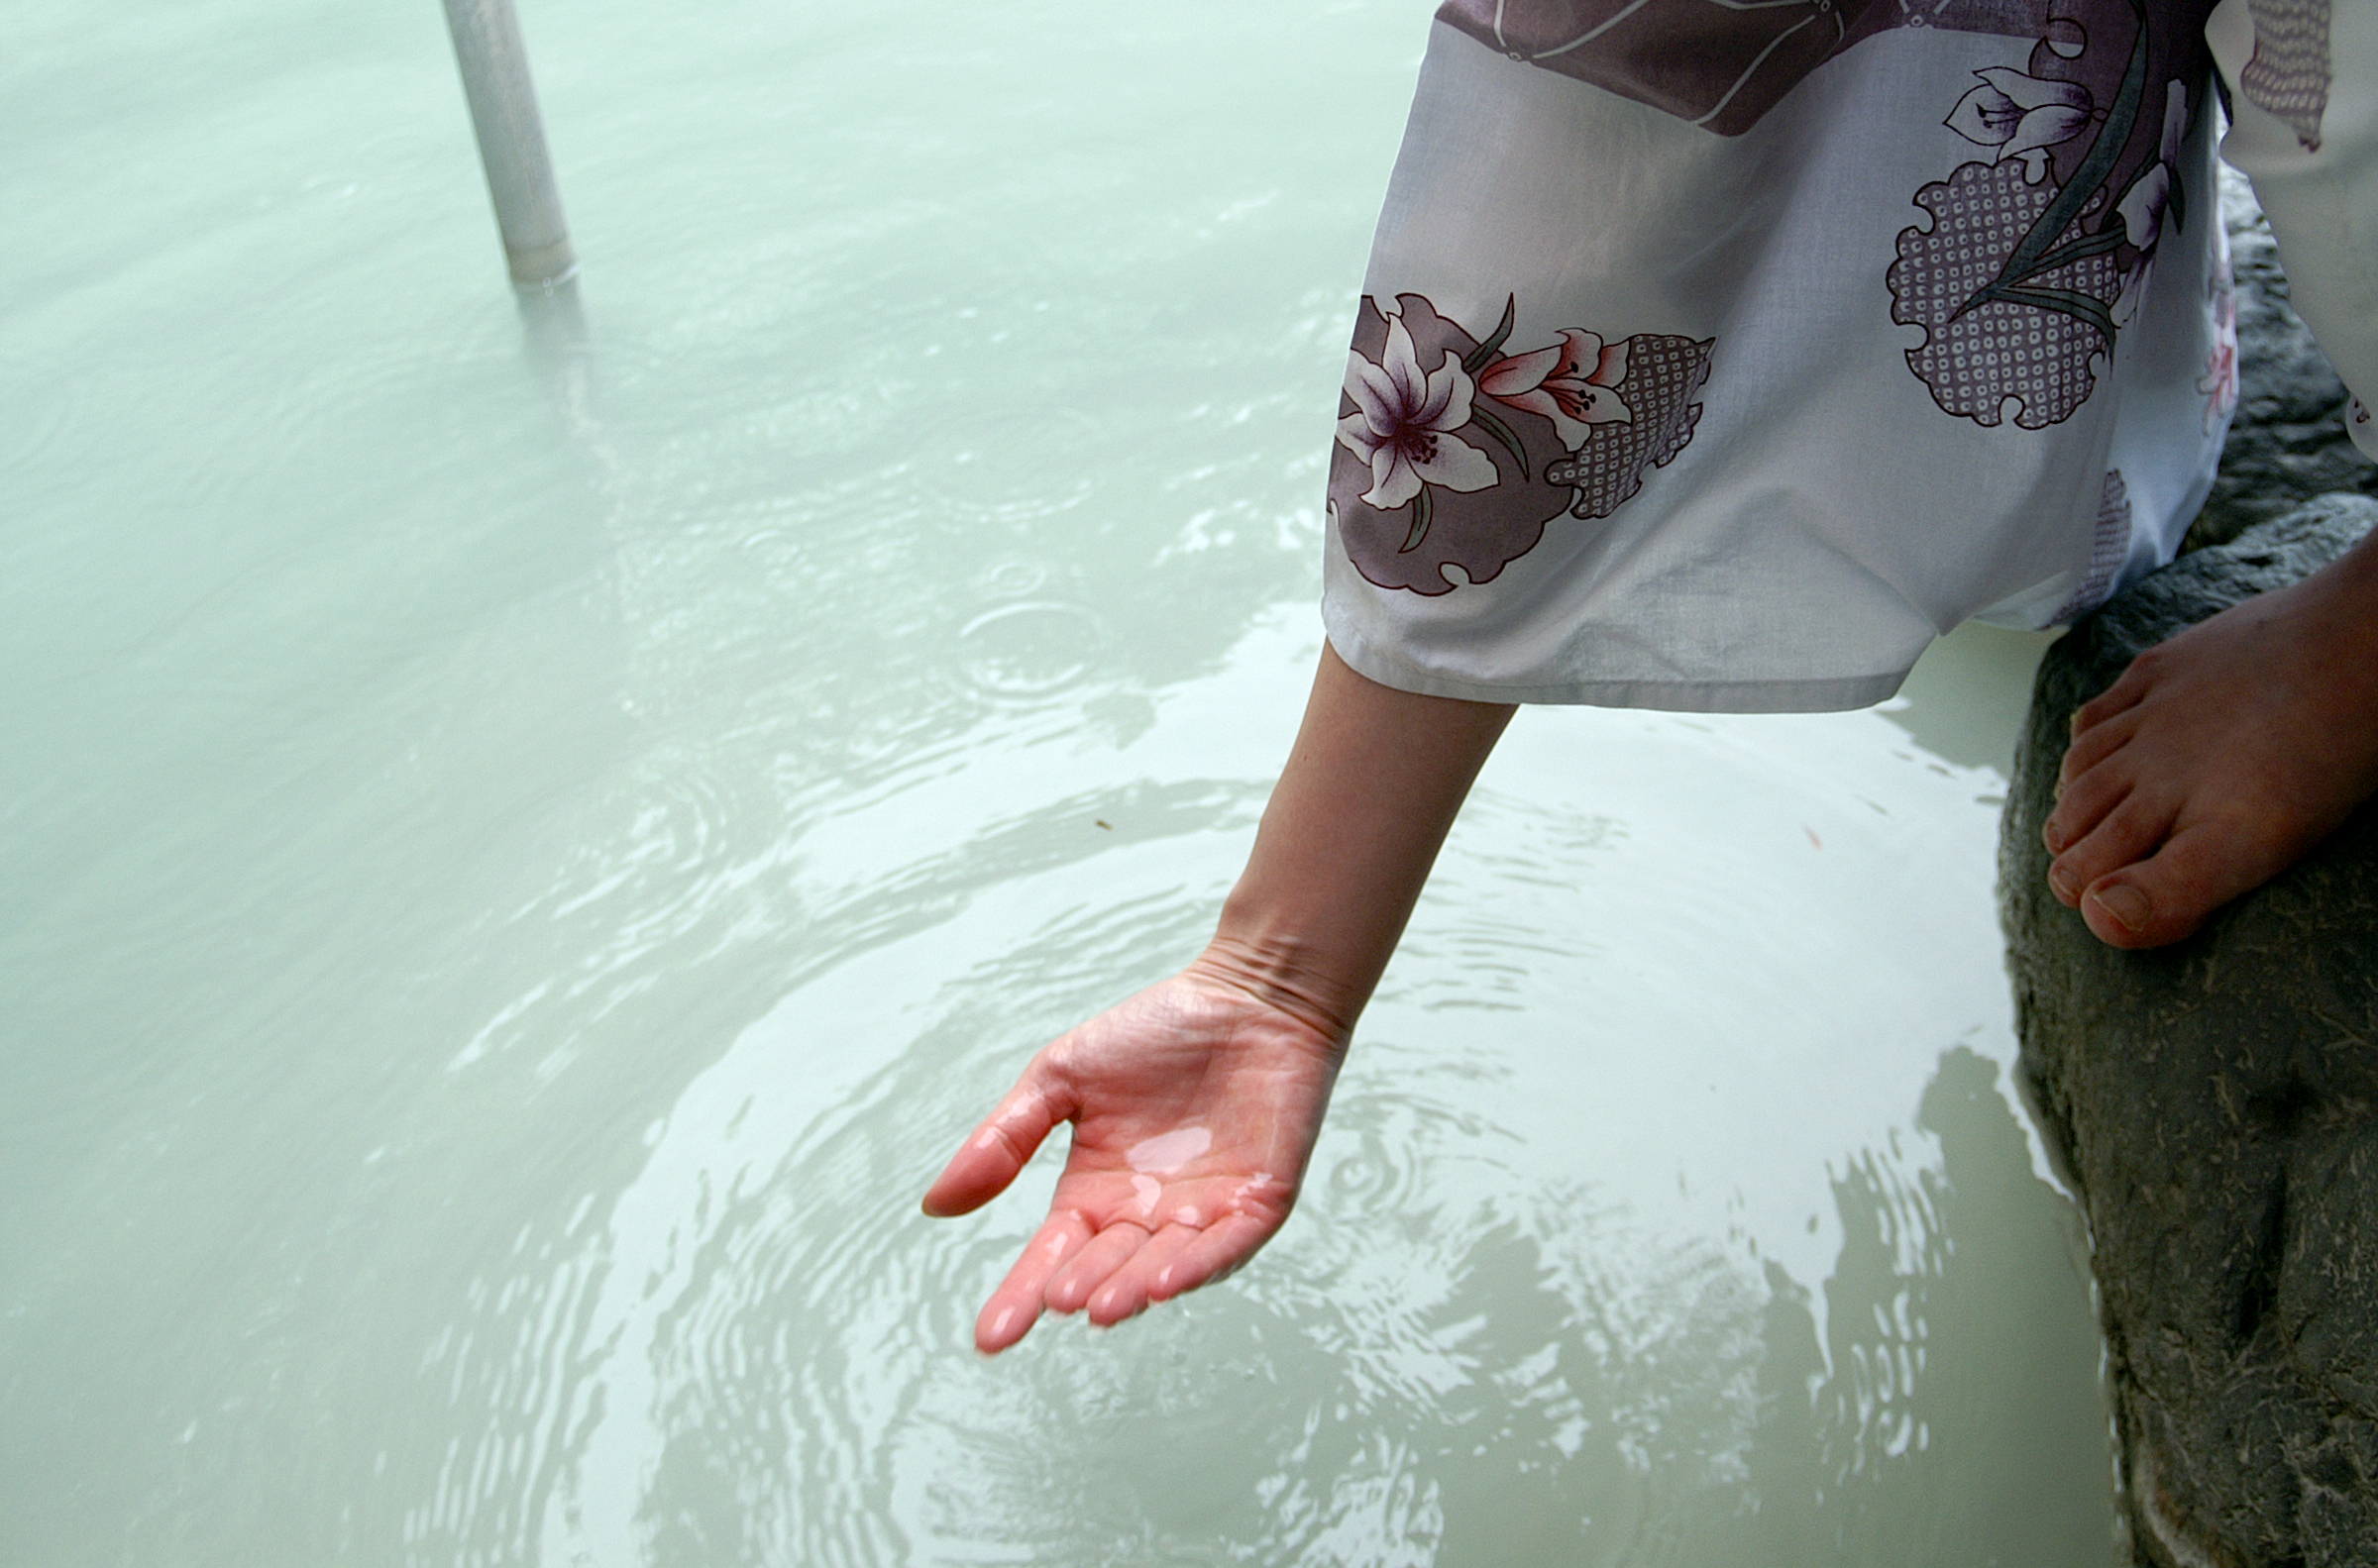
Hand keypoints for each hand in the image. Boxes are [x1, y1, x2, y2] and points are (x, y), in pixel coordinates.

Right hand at [921, 960, 1345, 1352]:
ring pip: (1164, 1265)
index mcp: (1096, 1193)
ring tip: (1101, 1305)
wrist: (1248, 994)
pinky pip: (1228, 1245)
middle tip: (1056, 1301)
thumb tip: (933, 1208)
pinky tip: (1165, 1280)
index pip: (1052, 1256)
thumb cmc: (1156, 1032)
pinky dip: (1199, 1264)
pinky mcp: (1259, 1202)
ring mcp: (1206, 1213)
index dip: (1022, 1296)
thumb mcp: (1060, 1079)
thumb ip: (1004, 1141)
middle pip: (1104, 1266)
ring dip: (1134, 1286)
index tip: (990, 1339)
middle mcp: (1147, 1216)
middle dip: (1081, 1286)